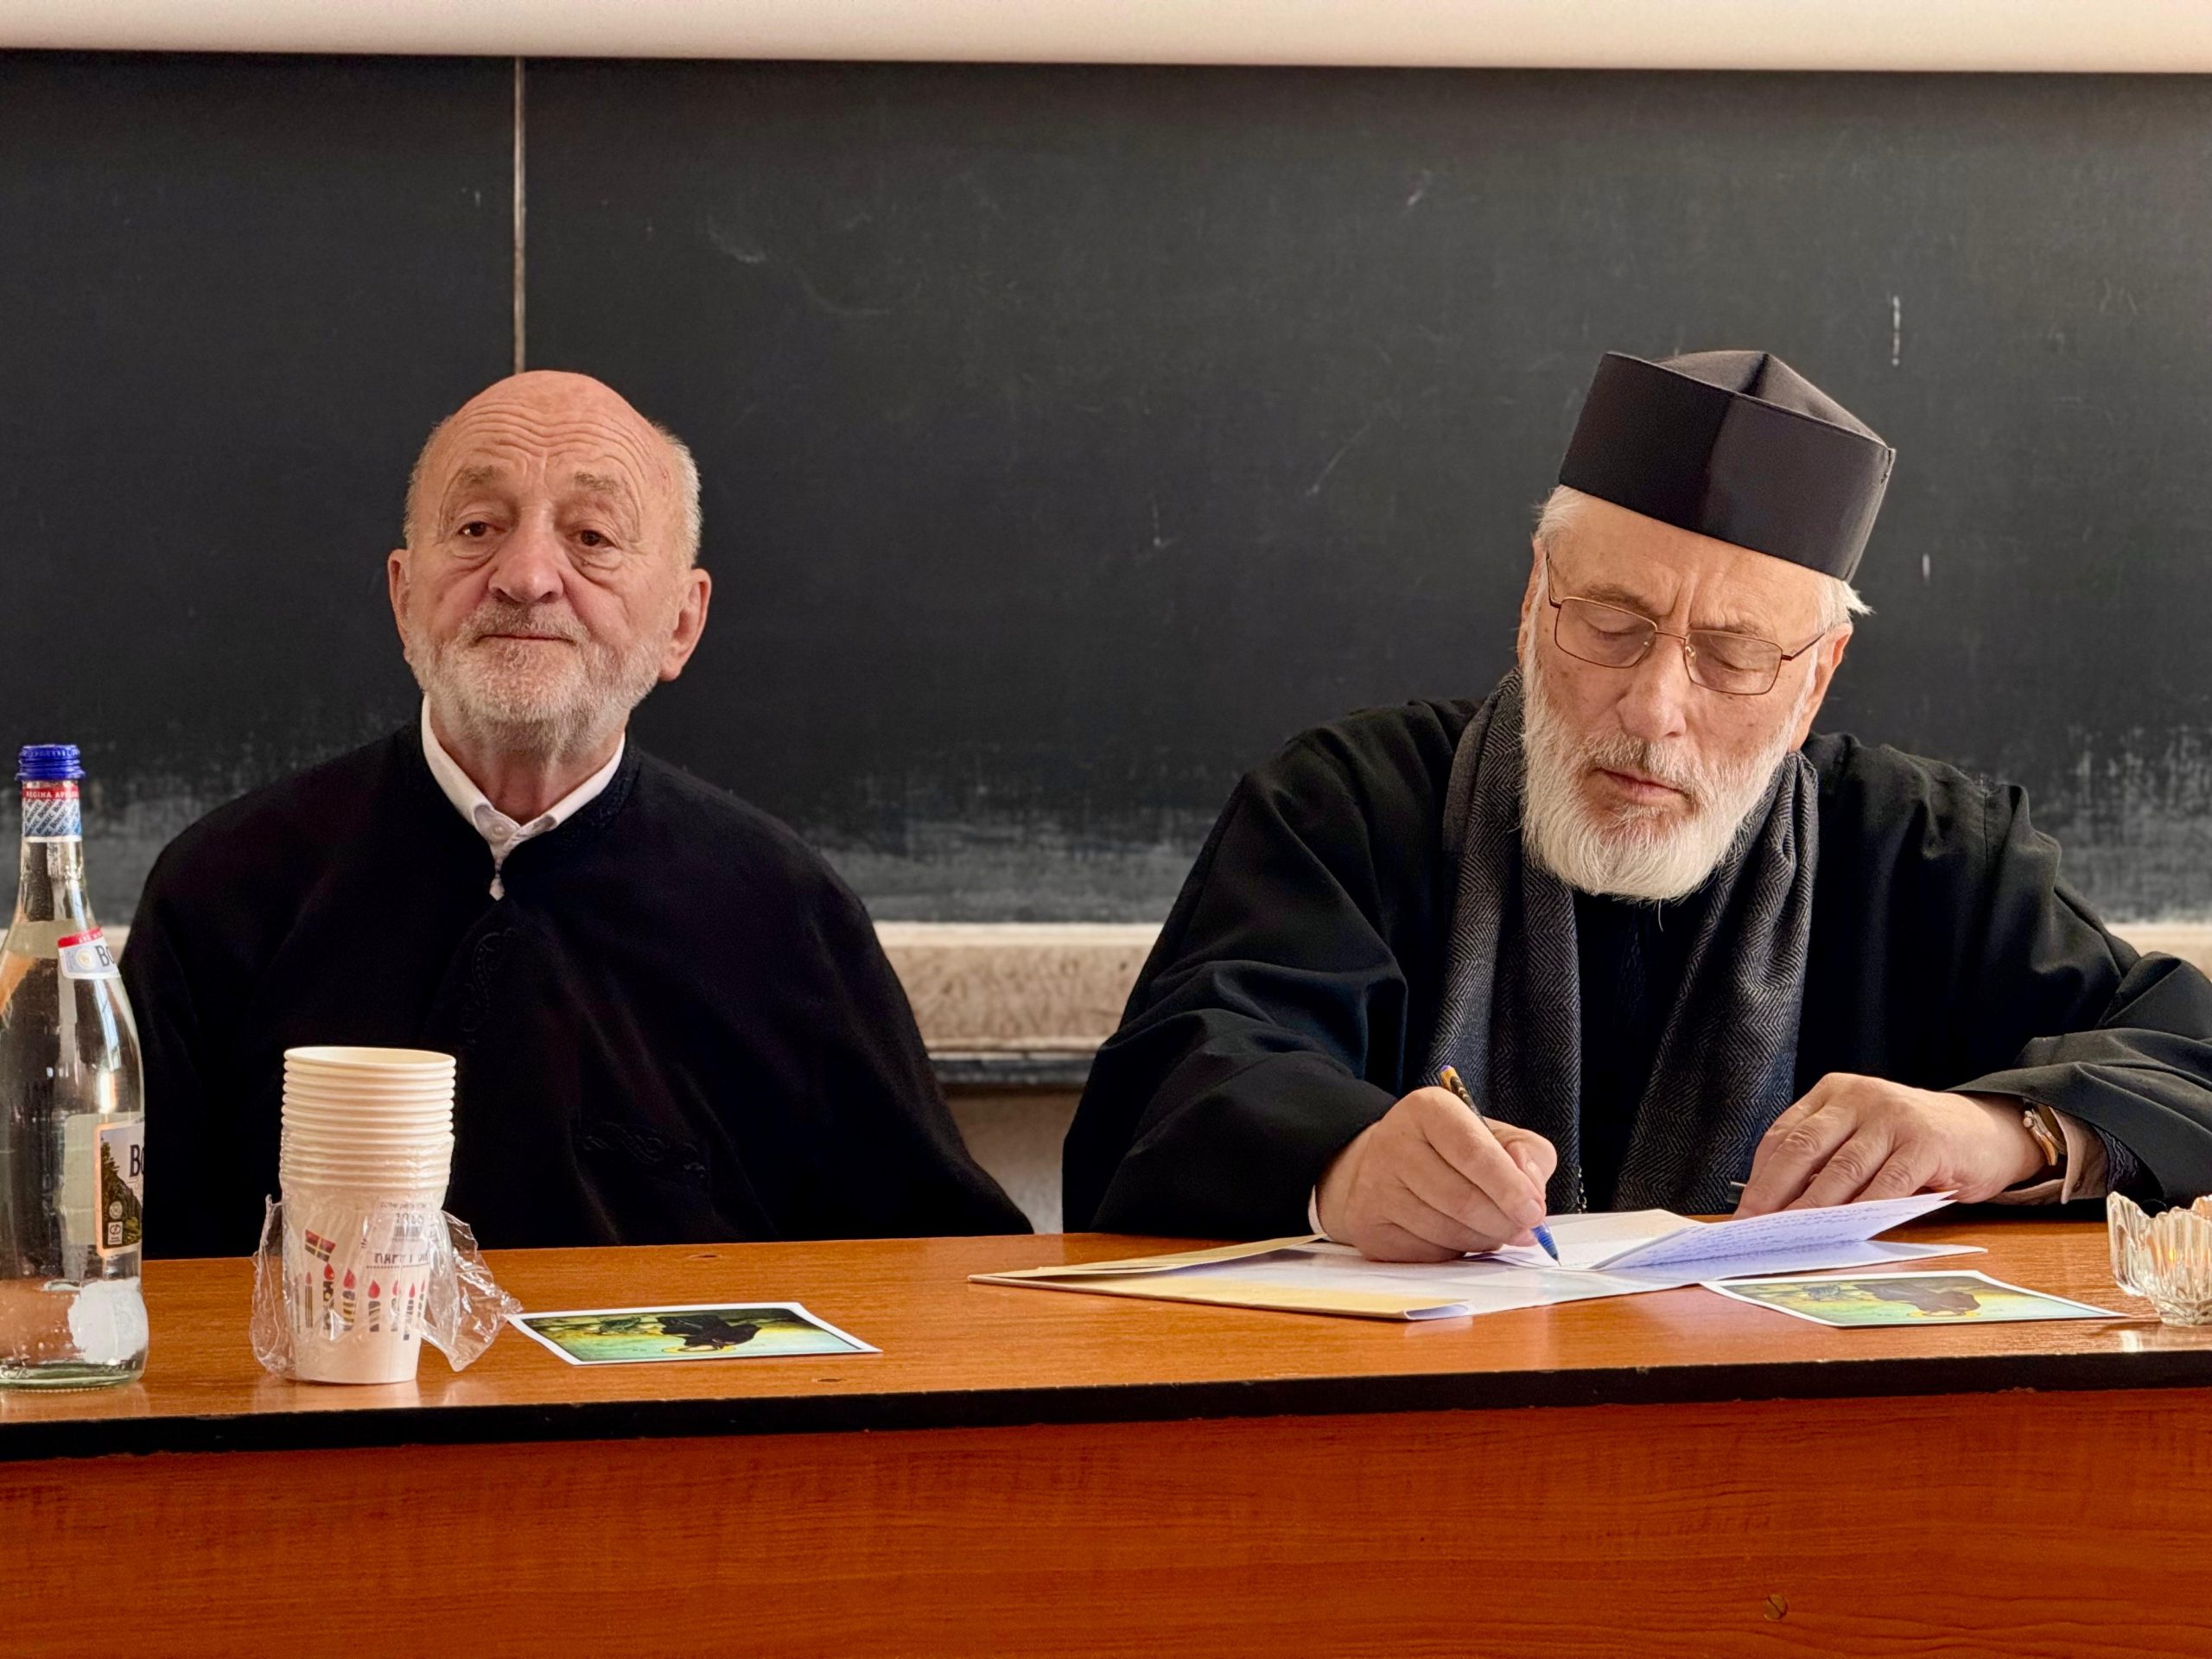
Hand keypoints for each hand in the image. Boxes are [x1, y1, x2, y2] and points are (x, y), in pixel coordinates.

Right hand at [1315, 1087, 1558, 1261]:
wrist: (1386, 1167)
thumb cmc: (1452, 1152)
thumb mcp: (1497, 1136)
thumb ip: (1529, 1155)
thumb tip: (1531, 1191)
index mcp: (1428, 1109)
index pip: (1473, 1153)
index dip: (1510, 1187)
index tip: (1534, 1212)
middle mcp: (1394, 1142)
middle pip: (1462, 1199)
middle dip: (1503, 1223)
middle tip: (1524, 1231)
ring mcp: (1375, 1186)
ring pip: (1446, 1231)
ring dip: (1482, 1240)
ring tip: (1492, 1230)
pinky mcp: (1368, 1225)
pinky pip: (1426, 1254)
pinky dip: (1454, 1252)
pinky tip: (1458, 1236)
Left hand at [1734, 1074, 2046, 1214]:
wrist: (1985, 1133)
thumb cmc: (1912, 1142)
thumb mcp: (1862, 1137)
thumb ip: (1825, 1161)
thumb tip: (1778, 1208)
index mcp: (1834, 1092)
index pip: (1784, 1133)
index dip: (1760, 1175)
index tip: (1744, 1210)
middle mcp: (1859, 1097)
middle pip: (1803, 1147)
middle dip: (1773, 1192)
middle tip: (1756, 1227)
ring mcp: (1893, 1117)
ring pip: (1841, 1169)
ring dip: (1812, 1208)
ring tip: (1792, 1236)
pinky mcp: (1926, 1143)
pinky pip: (1886, 1185)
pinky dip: (1862, 1212)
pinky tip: (1845, 1233)